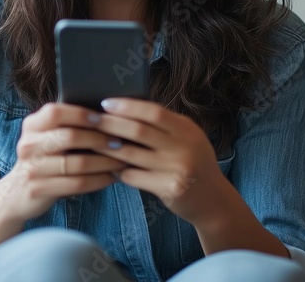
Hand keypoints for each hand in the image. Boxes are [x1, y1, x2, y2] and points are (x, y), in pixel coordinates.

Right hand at [1, 102, 128, 222]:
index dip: (81, 114)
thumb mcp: (47, 138)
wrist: (17, 192)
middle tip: (120, 142)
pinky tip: (112, 177)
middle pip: (69, 137)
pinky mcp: (38, 189)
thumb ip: (67, 125)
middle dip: (99, 139)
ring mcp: (31, 168)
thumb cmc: (45, 159)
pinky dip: (99, 180)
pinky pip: (76, 184)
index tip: (104, 118)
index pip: (55, 112)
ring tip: (122, 161)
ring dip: (104, 162)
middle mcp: (28, 144)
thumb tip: (108, 114)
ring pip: (76, 163)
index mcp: (32, 125)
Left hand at [90, 98, 226, 225]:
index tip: (105, 103)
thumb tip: (127, 108)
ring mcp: (177, 169)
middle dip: (111, 124)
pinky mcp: (168, 189)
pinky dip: (118, 171)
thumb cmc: (194, 164)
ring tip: (92, 143)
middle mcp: (184, 147)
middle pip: (139, 131)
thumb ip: (165, 125)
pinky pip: (134, 177)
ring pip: (131, 155)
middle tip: (90, 120)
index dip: (127, 106)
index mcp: (187, 129)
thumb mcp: (189, 138)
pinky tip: (108, 168)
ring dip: (108, 148)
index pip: (153, 112)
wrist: (214, 201)